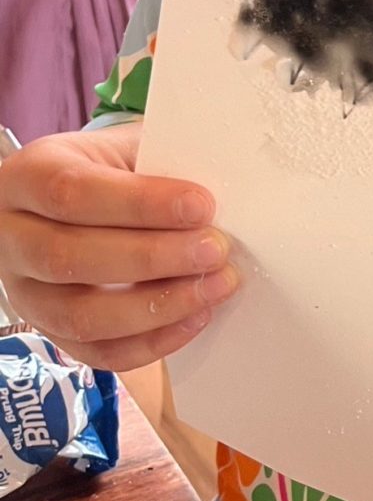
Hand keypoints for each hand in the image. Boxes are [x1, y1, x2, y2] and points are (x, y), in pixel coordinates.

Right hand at [0, 122, 238, 369]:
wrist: (80, 198)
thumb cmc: (115, 171)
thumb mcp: (129, 147)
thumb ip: (165, 163)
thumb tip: (223, 192)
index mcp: (29, 175)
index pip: (72, 192)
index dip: (140, 203)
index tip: (202, 205)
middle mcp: (13, 236)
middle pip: (69, 258)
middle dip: (152, 258)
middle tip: (215, 251)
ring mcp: (24, 291)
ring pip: (79, 316)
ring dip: (157, 308)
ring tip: (214, 287)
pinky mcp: (49, 330)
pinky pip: (96, 352)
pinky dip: (150, 343)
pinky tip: (195, 318)